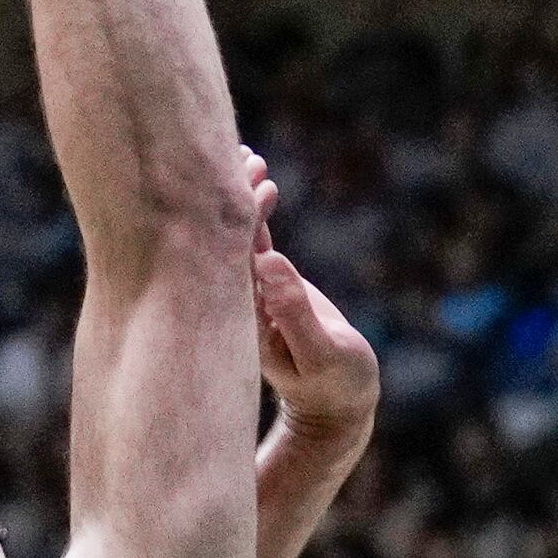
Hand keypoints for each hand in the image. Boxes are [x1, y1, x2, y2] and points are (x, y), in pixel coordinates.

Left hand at [246, 155, 378, 443]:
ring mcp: (247, 292)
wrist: (336, 402)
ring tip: (249, 156)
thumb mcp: (322, 353)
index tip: (251, 183)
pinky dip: (255, 211)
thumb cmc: (335, 384)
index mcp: (241, 315)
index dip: (235, 217)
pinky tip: (261, 181)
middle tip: (243, 155)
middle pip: (221, 240)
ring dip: (240, 196)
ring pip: (235, 236)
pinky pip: (255, 241)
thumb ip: (295, 313)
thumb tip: (269, 263)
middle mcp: (234, 301)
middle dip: (229, 196)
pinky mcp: (266, 286)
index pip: (228, 257)